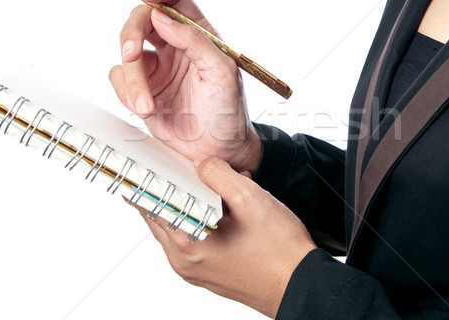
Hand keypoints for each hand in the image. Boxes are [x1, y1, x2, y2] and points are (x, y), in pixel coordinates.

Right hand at [109, 0, 260, 172]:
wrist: (216, 150)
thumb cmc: (227, 111)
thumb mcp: (222, 73)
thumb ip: (195, 41)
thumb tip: (163, 17)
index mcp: (198, 33)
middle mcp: (174, 44)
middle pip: (142, 18)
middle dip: (131, 35)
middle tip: (132, 54)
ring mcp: (156, 65)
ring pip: (126, 52)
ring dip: (132, 79)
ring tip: (147, 105)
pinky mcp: (141, 86)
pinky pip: (118, 77)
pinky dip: (126, 93)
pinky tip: (145, 109)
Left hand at [135, 157, 316, 317]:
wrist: (301, 284)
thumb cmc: (280, 251)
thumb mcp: (251, 199)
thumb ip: (219, 175)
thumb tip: (202, 164)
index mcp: (189, 244)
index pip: (152, 205)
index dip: (150, 179)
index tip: (148, 163)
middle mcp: (185, 262)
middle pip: (162, 216)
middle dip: (172, 189)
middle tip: (181, 169)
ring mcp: (194, 270)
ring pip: (178, 227)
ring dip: (189, 204)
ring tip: (213, 187)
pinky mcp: (207, 272)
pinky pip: (192, 239)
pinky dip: (200, 220)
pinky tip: (223, 208)